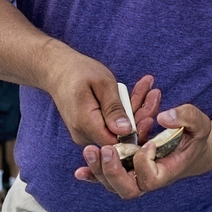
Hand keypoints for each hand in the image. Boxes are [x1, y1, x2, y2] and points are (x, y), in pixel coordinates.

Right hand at [43, 49, 161, 147]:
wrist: (56, 70)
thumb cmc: (78, 71)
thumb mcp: (101, 84)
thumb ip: (113, 108)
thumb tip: (126, 130)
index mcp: (85, 124)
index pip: (116, 142)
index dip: (136, 131)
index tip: (151, 115)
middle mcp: (84, 135)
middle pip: (120, 135)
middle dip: (141, 115)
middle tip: (155, 93)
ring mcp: (87, 134)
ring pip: (119, 128)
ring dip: (136, 109)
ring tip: (150, 87)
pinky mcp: (92, 129)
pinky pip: (113, 123)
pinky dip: (126, 109)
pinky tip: (139, 91)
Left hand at [74, 103, 209, 197]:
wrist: (190, 146)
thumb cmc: (195, 137)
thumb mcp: (200, 123)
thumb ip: (186, 117)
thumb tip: (163, 118)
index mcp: (167, 172)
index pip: (150, 177)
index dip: (145, 161)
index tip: (148, 143)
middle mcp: (148, 179)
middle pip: (127, 189)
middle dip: (113, 172)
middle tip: (107, 150)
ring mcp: (135, 176)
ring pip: (112, 184)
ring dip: (99, 169)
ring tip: (91, 150)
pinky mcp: (125, 169)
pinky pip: (106, 177)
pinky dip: (92, 175)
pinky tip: (80, 171)